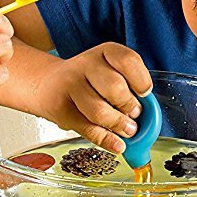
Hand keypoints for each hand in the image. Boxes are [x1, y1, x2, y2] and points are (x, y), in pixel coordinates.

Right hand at [38, 43, 152, 153]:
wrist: (48, 83)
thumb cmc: (88, 80)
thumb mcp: (108, 72)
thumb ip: (128, 87)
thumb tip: (148, 116)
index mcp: (105, 52)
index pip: (128, 61)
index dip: (141, 80)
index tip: (145, 93)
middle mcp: (86, 65)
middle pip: (115, 87)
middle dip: (130, 106)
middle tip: (134, 115)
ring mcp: (70, 85)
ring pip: (100, 111)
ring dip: (118, 125)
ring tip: (127, 130)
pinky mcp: (60, 108)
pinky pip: (88, 129)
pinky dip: (107, 140)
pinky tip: (117, 144)